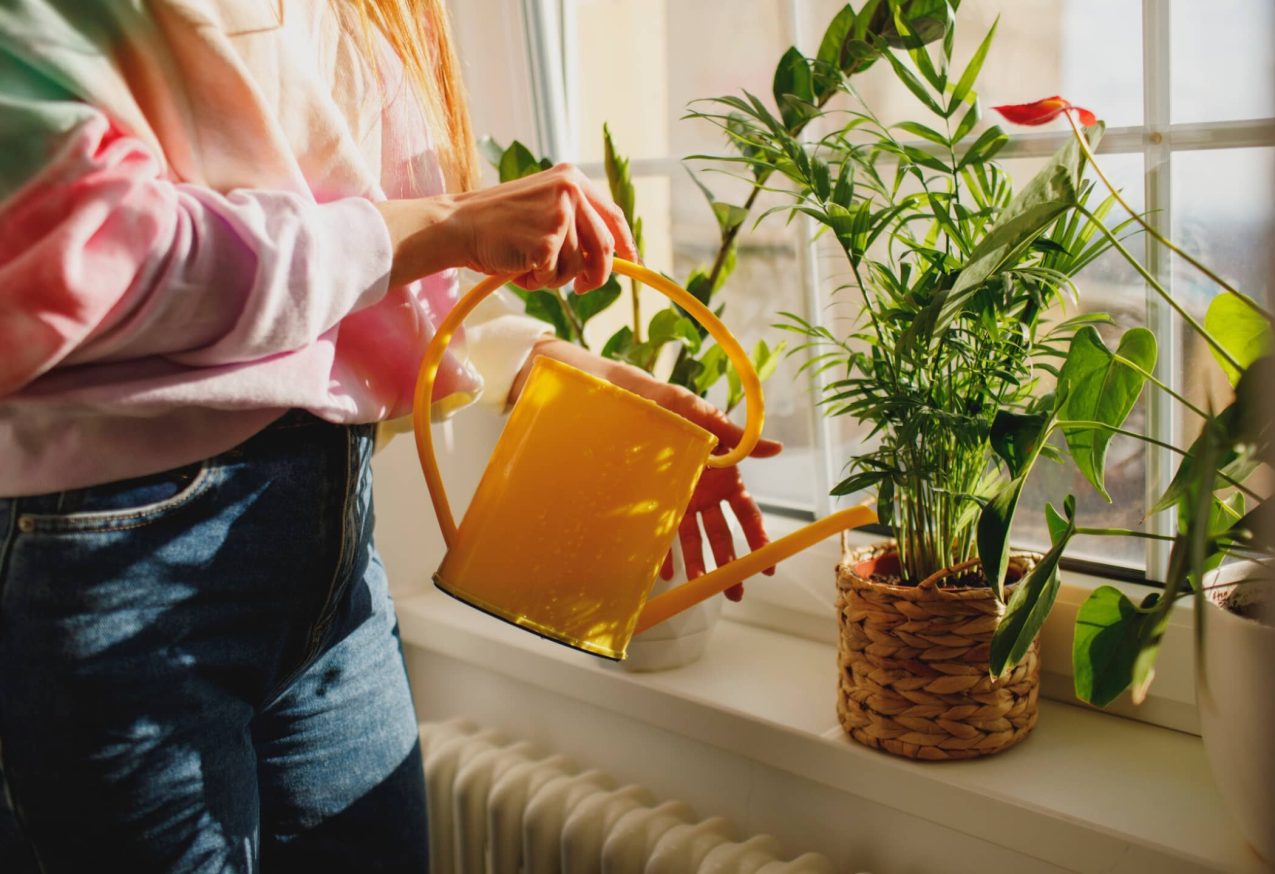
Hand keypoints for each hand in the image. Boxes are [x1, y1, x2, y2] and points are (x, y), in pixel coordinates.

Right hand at [375, 164, 637, 291]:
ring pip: (579, 265)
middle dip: (598, 274)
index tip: (633, 262)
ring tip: (529, 266)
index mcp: (572, 178)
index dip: (625, 243)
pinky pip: (558, 275)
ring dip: (556, 278)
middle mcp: (571, 190)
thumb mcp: (542, 208)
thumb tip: (610, 256)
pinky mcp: (548, 239)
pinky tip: (519, 267)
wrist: (458, 226)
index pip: (613, 215)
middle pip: (605, 246)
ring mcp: (560, 214)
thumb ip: (574, 223)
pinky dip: (539, 281)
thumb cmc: (497, 223)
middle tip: (584, 288)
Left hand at [520, 339, 781, 598]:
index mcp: (721, 471)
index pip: (745, 510)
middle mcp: (701, 489)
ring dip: (699, 563)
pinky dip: (663, 554)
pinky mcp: (649, 502)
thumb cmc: (658, 398)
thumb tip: (777, 447)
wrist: (609, 395)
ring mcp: (675, 497)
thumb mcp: (697, 412)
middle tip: (737, 591)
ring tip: (701, 587)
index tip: (766, 563)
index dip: (758, 537)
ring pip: (692, 538)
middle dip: (730, 563)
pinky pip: (660, 533)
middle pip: (722, 532)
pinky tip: (664, 574)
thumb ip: (735, 434)